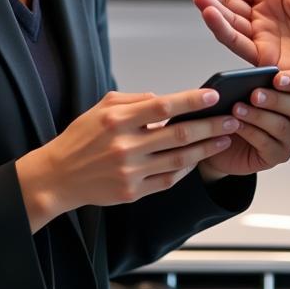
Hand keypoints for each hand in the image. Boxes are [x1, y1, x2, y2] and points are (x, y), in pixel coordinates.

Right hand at [16, 88, 239, 232]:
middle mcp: (126, 146)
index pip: (163, 107)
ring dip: (206, 149)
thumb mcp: (103, 107)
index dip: (191, 101)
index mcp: (118, 120)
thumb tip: (166, 99)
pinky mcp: (131, 193)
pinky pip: (167, 181)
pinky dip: (185, 169)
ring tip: (224, 139)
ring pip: (178, 160)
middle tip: (232, 119)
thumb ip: (135, 99)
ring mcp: (130, 172)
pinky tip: (197, 159)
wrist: (57, 177)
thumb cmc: (81, 137)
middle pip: (179, 135)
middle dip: (211, 126)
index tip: (213, 96)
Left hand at [197, 70, 289, 182]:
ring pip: (282, 126)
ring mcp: (288, 139)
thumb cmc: (233, 112)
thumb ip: (249, 82)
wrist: (218, 138)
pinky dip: (250, 132)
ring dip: (258, 116)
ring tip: (237, 109)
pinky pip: (267, 143)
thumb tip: (250, 76)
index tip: (277, 78)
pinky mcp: (277, 156)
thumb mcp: (239, 91)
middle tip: (254, 95)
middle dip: (275, 100)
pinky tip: (237, 125)